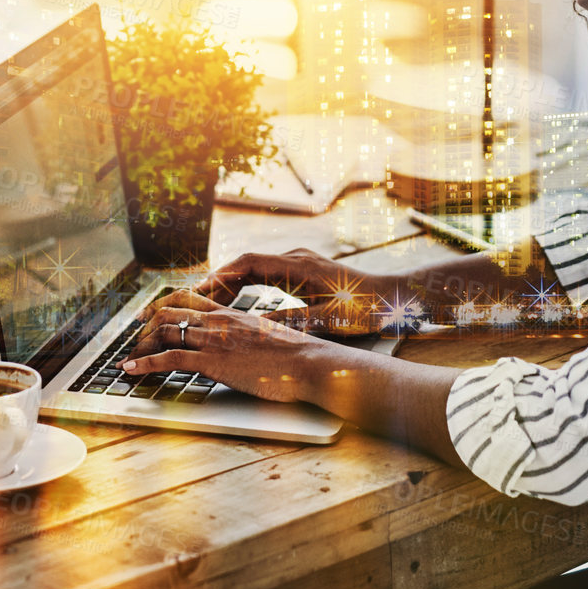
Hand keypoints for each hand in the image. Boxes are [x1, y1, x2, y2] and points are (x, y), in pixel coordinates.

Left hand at [121, 290, 334, 402]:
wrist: (308, 362)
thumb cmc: (296, 356)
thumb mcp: (268, 338)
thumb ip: (250, 337)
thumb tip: (246, 346)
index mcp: (231, 314)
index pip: (187, 299)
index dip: (162, 305)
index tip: (148, 316)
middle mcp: (218, 321)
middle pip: (168, 311)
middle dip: (144, 325)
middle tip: (132, 338)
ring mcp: (213, 339)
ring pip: (163, 331)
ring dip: (140, 345)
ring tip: (128, 357)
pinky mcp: (212, 361)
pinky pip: (168, 359)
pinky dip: (143, 364)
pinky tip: (130, 369)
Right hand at [192, 249, 397, 333]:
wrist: (394, 297)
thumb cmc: (365, 308)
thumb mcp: (326, 320)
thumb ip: (290, 323)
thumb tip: (254, 329)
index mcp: (297, 266)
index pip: (246, 263)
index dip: (219, 277)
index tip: (198, 292)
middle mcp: (295, 259)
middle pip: (245, 265)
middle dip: (217, 282)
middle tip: (193, 302)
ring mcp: (299, 264)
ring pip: (254, 270)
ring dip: (231, 285)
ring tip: (208, 305)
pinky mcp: (304, 273)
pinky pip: (266, 276)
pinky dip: (247, 288)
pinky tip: (237, 305)